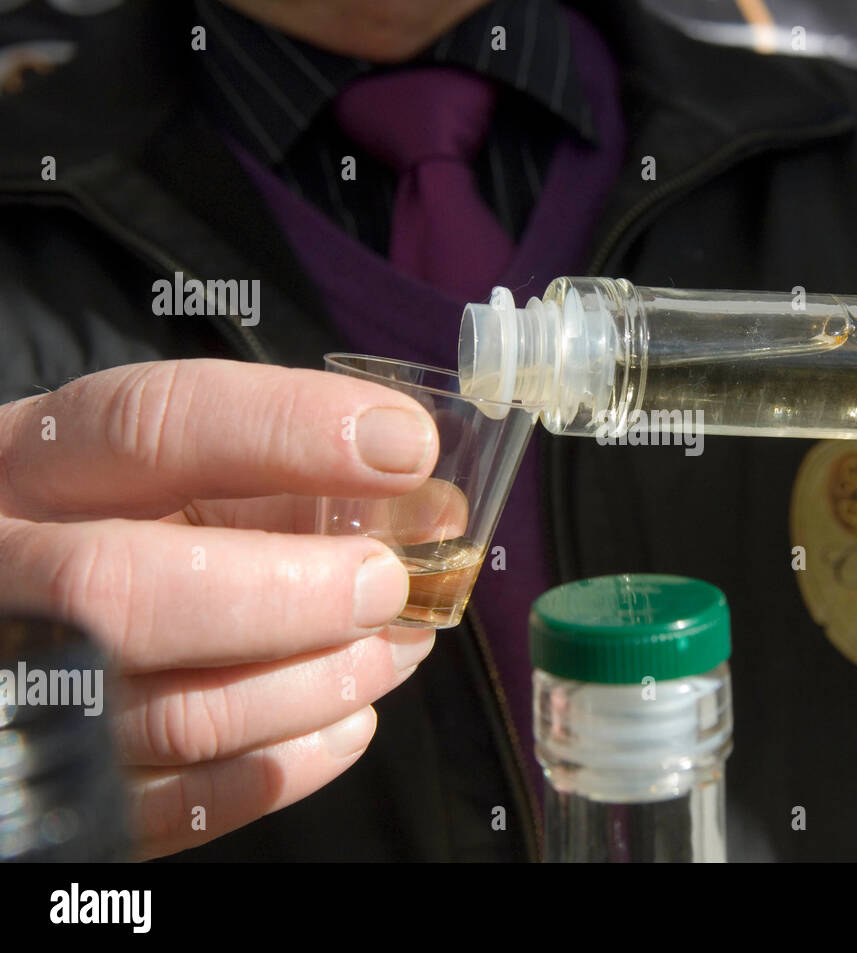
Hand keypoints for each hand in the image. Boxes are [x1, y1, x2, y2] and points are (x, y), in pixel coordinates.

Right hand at [0, 359, 437, 857]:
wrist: (20, 618)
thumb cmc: (110, 533)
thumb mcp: (163, 482)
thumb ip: (280, 483)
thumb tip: (430, 507)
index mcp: (30, 466)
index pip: (148, 425)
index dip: (290, 431)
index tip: (406, 447)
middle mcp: (2, 573)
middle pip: (123, 589)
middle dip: (293, 591)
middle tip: (387, 585)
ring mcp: (15, 692)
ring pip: (166, 715)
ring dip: (313, 686)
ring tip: (391, 653)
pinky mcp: (52, 794)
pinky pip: (171, 809)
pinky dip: (282, 768)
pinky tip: (345, 722)